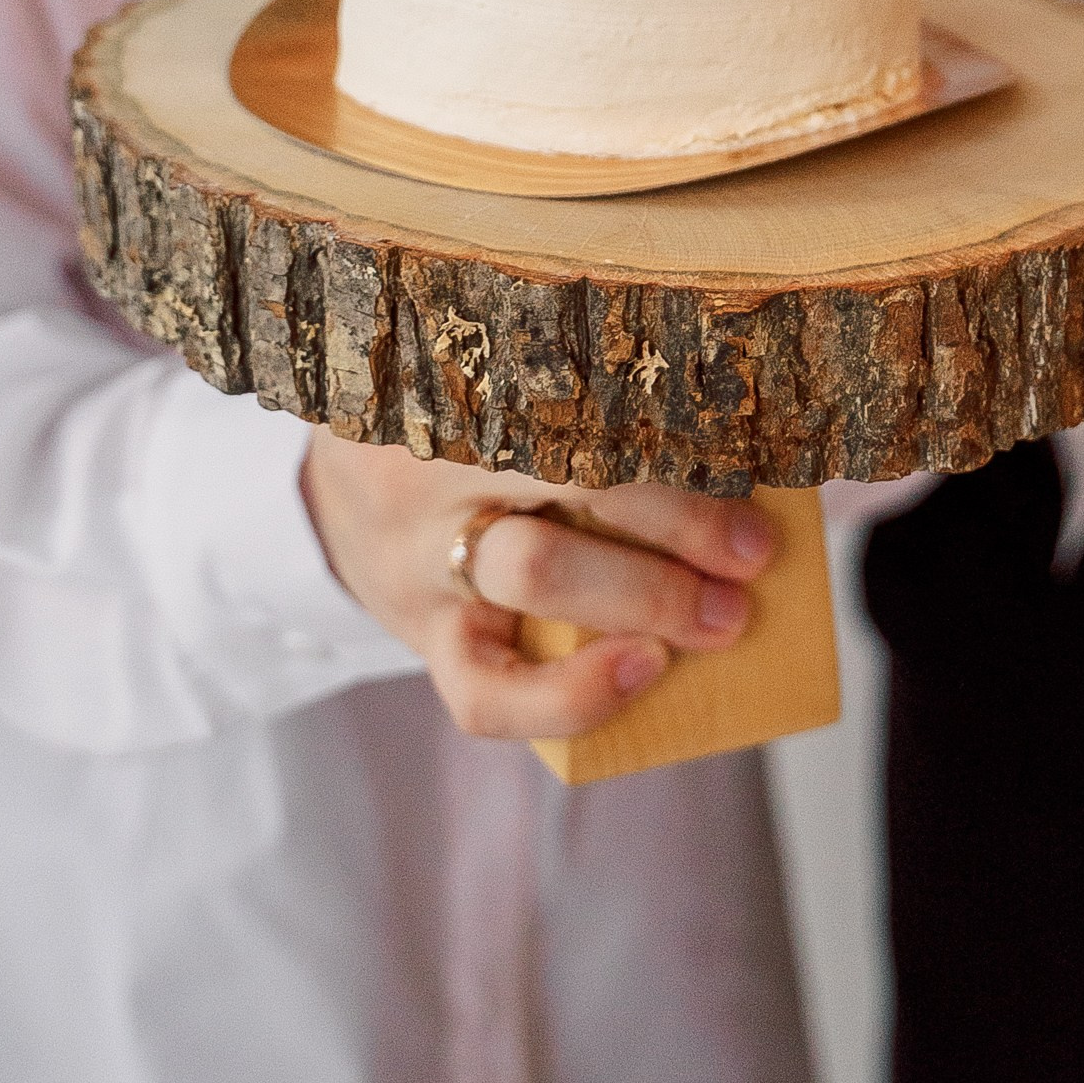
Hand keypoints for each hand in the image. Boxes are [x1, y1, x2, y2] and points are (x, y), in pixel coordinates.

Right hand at [301, 434, 770, 742]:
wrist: (330, 498)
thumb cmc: (455, 437)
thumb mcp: (492, 393)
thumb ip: (580, 402)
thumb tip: (745, 433)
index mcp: (462, 386)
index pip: (568, 393)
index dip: (663, 419)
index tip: (742, 442)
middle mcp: (435, 467)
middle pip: (562, 474)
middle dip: (673, 517)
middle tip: (752, 549)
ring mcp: (424, 560)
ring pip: (535, 572)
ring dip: (647, 595)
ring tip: (724, 616)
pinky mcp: (427, 640)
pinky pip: (488, 693)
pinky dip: (573, 696)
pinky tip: (640, 675)